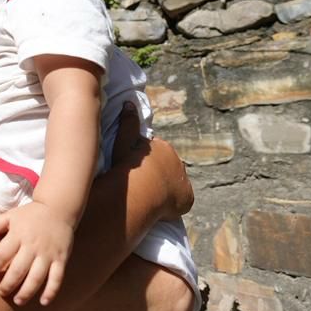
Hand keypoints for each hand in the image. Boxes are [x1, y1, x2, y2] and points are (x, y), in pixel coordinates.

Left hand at [0, 201, 74, 305]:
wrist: (59, 209)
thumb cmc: (31, 215)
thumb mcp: (11, 215)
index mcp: (19, 234)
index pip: (2, 254)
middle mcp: (33, 245)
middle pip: (18, 270)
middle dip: (8, 284)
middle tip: (1, 292)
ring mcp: (48, 254)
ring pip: (37, 278)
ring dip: (26, 292)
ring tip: (18, 300)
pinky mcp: (61, 259)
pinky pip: (57, 278)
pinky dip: (51, 292)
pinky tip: (43, 302)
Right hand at [110, 105, 192, 219]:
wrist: (141, 191)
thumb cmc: (128, 167)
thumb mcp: (123, 143)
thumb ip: (128, 124)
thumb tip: (129, 102)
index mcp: (163, 148)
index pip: (155, 153)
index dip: (144, 162)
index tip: (135, 170)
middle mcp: (177, 162)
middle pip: (166, 167)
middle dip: (158, 173)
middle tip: (142, 185)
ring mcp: (183, 181)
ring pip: (173, 184)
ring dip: (165, 188)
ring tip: (150, 198)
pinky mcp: (187, 198)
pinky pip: (180, 200)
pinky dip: (173, 203)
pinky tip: (160, 208)